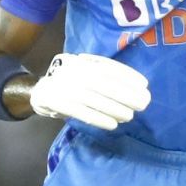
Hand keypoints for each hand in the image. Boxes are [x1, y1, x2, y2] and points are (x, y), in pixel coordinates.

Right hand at [28, 53, 150, 130]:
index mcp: (82, 61)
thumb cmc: (71, 83)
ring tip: (129, 116)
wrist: (40, 91)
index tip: (144, 85)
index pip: (108, 67)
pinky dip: (98, 118)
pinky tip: (112, 124)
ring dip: (115, 108)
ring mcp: (64, 86)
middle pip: (104, 83)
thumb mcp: (85, 72)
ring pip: (94, 98)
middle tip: (143, 103)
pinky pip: (81, 112)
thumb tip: (136, 86)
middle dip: (126, 93)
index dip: (128, 75)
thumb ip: (105, 75)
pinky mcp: (57, 102)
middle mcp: (73, 71)